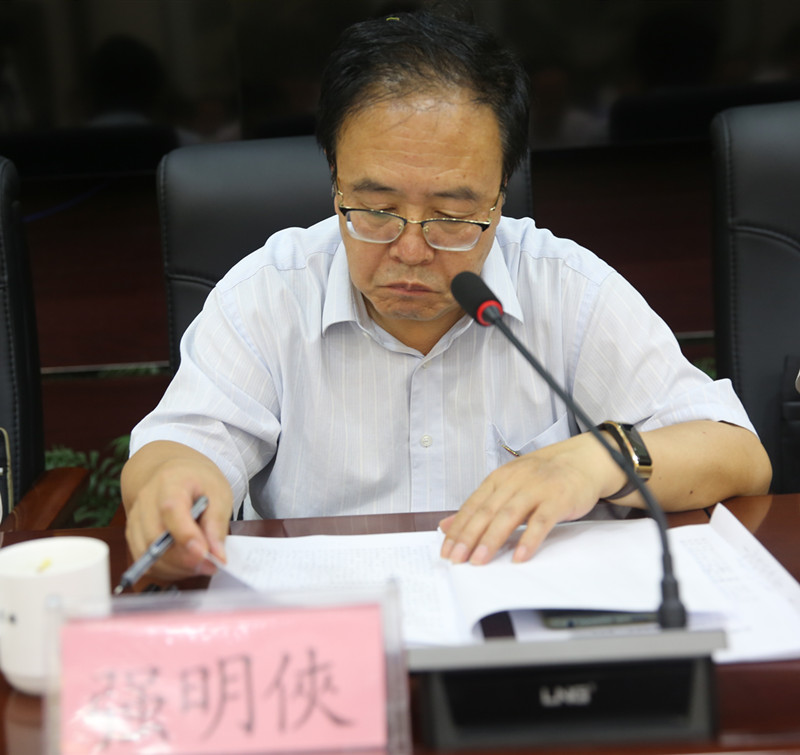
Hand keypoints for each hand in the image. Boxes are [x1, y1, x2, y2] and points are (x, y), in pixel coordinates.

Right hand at [121, 442, 233, 581]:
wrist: (173, 472)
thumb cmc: (197, 481)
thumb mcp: (219, 493)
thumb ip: (217, 525)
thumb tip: (217, 557)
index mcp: (170, 482)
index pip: (171, 510)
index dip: (186, 535)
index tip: (204, 554)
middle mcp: (146, 500)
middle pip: (155, 537)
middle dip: (184, 559)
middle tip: (210, 565)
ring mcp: (135, 518)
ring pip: (148, 555)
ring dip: (176, 567)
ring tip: (201, 564)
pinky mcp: (133, 535)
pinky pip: (145, 561)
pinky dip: (167, 569)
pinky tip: (186, 564)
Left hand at [440, 432, 618, 565]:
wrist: (582, 461)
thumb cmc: (542, 477)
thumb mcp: (506, 486)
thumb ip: (479, 506)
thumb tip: (446, 526)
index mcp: (498, 479)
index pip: (472, 506)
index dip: (457, 529)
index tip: (446, 551)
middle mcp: (513, 482)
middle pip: (486, 511)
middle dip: (468, 537)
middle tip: (457, 559)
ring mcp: (536, 490)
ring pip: (509, 516)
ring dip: (492, 540)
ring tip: (479, 561)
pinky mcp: (557, 500)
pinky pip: (541, 522)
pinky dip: (529, 540)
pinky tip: (519, 557)